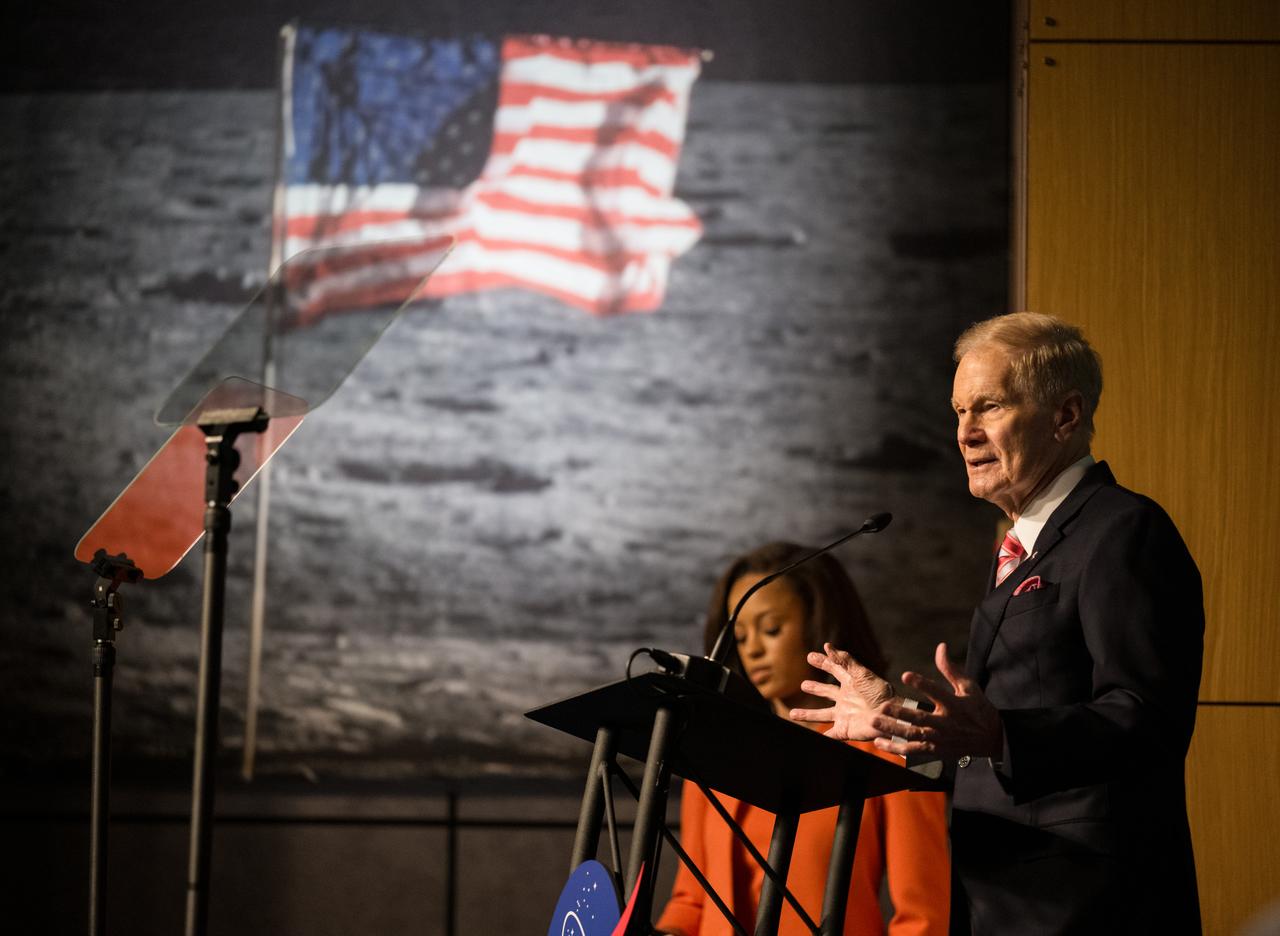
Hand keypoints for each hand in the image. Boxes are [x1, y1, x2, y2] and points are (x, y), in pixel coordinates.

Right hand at [789, 642, 899, 740]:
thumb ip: (844, 660)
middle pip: (826, 692)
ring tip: (792, 714)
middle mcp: (845, 698)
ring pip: (822, 714)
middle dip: (815, 688)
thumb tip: (827, 646)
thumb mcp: (862, 674)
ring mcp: (844, 714)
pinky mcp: (845, 729)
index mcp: (851, 682)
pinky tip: (813, 740)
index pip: (833, 669)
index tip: (810, 656)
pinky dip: (822, 738)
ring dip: (808, 714)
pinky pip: (830, 735)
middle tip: (803, 685)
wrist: (891, 717)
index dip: (823, 662)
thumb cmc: (880, 693)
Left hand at [867, 642, 1002, 759]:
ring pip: (913, 735)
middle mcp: (946, 723)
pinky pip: (913, 750)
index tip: (905, 675)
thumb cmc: (978, 709)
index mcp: (954, 705)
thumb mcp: (969, 687)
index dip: (921, 683)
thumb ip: (951, 669)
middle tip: (881, 706)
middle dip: (900, 713)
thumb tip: (941, 647)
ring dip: (893, 729)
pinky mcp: (936, 750)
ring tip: (874, 721)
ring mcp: (940, 739)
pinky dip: (896, 748)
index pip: (936, 692)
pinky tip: (880, 742)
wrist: (992, 739)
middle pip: (920, 718)